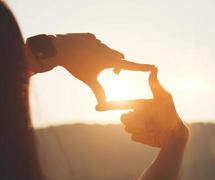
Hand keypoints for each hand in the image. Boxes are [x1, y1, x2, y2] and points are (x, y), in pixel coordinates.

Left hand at [27, 33, 154, 104]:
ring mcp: (99, 42)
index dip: (142, 67)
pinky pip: (97, 45)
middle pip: (119, 58)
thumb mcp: (89, 80)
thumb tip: (102, 106)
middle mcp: (107, 50)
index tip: (153, 66)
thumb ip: (99, 91)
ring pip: (107, 51)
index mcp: (109, 60)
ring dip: (105, 58)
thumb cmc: (76, 66)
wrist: (60, 48)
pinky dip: (95, 50)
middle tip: (114, 74)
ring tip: (94, 64)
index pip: (130, 65)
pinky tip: (85, 54)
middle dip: (118, 66)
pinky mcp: (91, 37)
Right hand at [105, 68, 188, 146]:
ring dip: (140, 128)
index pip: (121, 104)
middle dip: (133, 119)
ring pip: (127, 127)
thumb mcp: (164, 98)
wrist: (175, 134)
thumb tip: (154, 67)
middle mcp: (135, 115)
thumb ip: (155, 85)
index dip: (108, 105)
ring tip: (152, 127)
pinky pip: (133, 136)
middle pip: (123, 117)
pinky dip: (142, 136)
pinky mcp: (138, 136)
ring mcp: (136, 127)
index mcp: (139, 105)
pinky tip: (152, 134)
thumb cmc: (170, 114)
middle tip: (148, 120)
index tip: (97, 107)